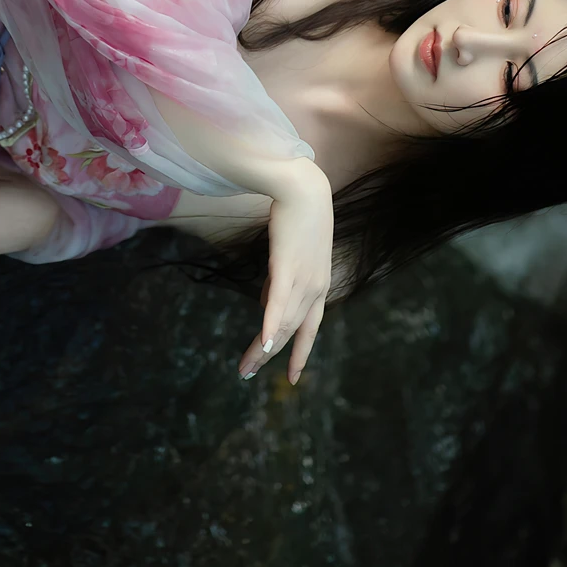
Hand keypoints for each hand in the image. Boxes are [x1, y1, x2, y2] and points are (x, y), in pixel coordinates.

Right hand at [237, 158, 333, 385]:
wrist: (304, 188)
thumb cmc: (299, 217)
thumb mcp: (293, 254)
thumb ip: (281, 281)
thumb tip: (265, 304)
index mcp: (319, 286)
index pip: (310, 329)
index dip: (300, 354)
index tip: (291, 378)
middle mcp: (316, 288)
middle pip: (292, 332)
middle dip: (270, 357)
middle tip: (247, 373)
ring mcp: (304, 279)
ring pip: (283, 324)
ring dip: (263, 349)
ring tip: (246, 366)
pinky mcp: (288, 266)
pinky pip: (278, 302)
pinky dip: (270, 325)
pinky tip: (263, 344)